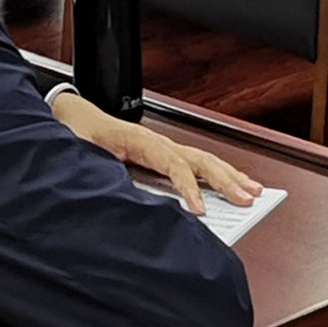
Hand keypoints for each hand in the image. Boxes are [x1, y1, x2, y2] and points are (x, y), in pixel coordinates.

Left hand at [52, 90, 260, 213]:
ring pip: (206, 159)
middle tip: (247, 201)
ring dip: (231, 176)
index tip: (201, 210)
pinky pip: (198, 163)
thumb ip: (103, 177)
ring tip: (255, 192)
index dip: (189, 188)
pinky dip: (221, 173)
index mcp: (141, 142)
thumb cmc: (78, 135)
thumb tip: (122, 200)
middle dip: (226, 181)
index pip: (174, 165)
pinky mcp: (164, 153)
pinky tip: (234, 183)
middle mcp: (159, 142)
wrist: (72, 116)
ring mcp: (165, 146)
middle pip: (201, 160)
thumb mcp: (85, 158)